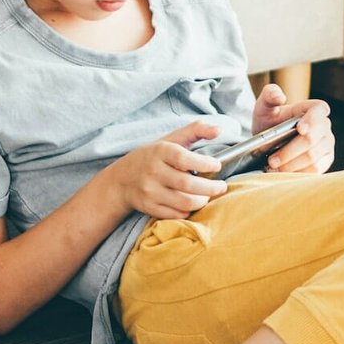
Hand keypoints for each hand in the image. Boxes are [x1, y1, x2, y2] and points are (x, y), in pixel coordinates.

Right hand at [106, 120, 228, 219]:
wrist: (122, 180)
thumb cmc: (153, 157)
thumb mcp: (170, 139)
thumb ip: (195, 130)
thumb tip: (218, 129)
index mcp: (160, 152)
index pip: (183, 158)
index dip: (203, 163)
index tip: (216, 165)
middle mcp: (153, 172)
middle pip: (187, 184)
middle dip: (210, 188)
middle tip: (221, 187)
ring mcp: (150, 192)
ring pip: (185, 202)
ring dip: (202, 201)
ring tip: (206, 195)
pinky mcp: (149, 208)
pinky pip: (177, 214)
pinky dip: (189, 210)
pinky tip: (190, 202)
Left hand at [252, 84, 334, 174]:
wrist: (269, 143)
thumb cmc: (269, 122)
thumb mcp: (264, 108)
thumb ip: (269, 96)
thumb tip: (279, 95)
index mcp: (314, 109)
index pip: (320, 110)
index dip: (312, 120)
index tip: (300, 129)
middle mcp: (324, 127)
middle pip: (313, 140)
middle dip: (290, 151)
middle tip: (271, 160)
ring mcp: (327, 145)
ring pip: (313, 158)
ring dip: (291, 165)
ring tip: (273, 168)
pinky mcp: (325, 162)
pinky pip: (315, 170)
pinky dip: (297, 173)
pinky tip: (282, 174)